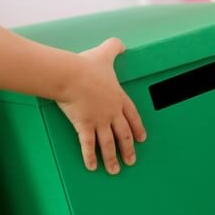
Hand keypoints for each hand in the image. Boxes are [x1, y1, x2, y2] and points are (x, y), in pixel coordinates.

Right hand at [57, 38, 146, 173]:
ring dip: (112, 158)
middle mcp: (111, 112)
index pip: (131, 115)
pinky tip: (92, 167)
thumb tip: (121, 44)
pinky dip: (90, 157)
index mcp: (117, 97)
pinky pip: (88, 145)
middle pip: (123, 134)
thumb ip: (114, 47)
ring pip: (108, 144)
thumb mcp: (105, 53)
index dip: (137, 127)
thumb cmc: (87, 65)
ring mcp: (99, 121)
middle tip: (131, 160)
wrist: (73, 75)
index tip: (141, 139)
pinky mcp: (84, 126)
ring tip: (115, 170)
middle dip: (128, 149)